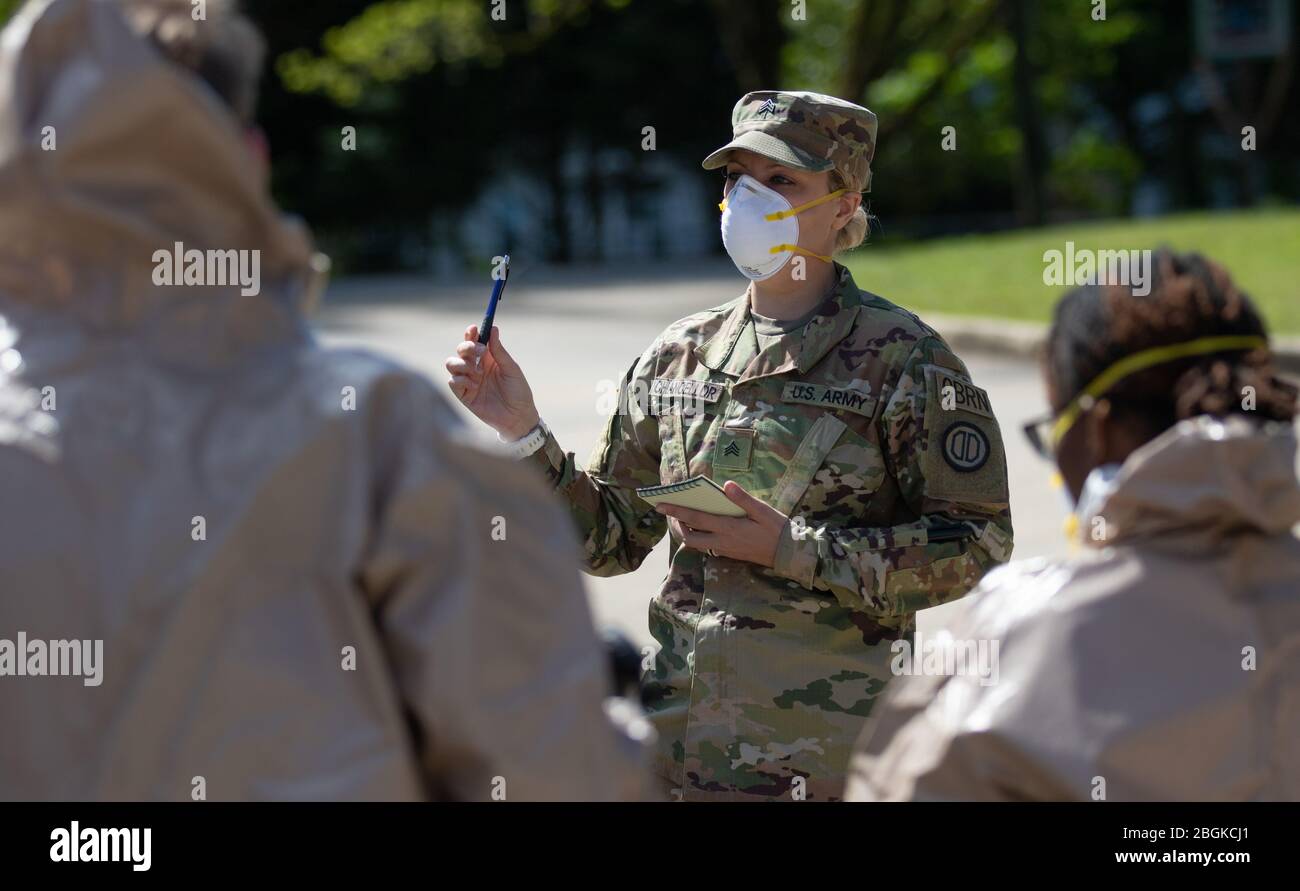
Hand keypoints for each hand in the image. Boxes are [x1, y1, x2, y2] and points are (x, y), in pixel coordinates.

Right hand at [445, 324, 539, 439]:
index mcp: (488, 359)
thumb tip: (493, 328)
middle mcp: (476, 367)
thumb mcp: (511, 369)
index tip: (474, 328)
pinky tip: (475, 385)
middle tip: (480, 351)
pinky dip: (462, 379)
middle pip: (460, 350)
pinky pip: (453, 381)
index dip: (471, 333)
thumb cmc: (518, 392)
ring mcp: (468, 380)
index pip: (475, 341)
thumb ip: (499, 351)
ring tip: (478, 373)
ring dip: (462, 364)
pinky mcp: (464, 394)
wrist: (518, 417)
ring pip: (451, 363)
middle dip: (466, 347)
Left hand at [654, 481, 785, 568]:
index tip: (660, 505)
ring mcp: (724, 549)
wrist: (788, 554)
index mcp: (729, 527)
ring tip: (682, 518)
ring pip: (696, 543)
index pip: (696, 518)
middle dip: (676, 525)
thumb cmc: (777, 529)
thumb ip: (743, 499)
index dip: (676, 511)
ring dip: (685, 532)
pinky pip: (706, 546)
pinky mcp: (729, 554)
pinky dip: (698, 536)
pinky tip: (700, 526)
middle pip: (689, 536)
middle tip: (669, 513)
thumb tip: (726, 485)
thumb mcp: (763, 511)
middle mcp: (722, 541)